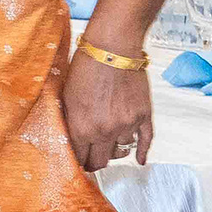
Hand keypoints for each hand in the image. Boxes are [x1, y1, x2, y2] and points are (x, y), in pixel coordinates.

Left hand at [61, 46, 156, 173]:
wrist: (112, 48)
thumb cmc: (84, 68)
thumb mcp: (66, 98)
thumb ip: (69, 121)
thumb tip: (71, 139)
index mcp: (80, 127)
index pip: (78, 158)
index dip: (77, 161)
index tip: (77, 161)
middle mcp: (104, 130)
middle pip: (100, 161)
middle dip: (94, 162)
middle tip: (91, 160)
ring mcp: (126, 124)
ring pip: (121, 151)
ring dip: (114, 151)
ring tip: (109, 148)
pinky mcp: (144, 115)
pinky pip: (145, 141)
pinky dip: (142, 153)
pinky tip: (139, 160)